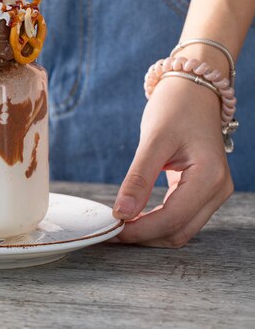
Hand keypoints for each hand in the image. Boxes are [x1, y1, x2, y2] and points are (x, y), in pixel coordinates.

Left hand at [111, 77, 233, 246]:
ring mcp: (212, 192)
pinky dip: (156, 222)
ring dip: (150, 233)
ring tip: (118, 227)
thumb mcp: (153, 141)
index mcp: (209, 177)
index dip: (140, 230)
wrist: (193, 91)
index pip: (172, 219)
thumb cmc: (176, 108)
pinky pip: (180, 217)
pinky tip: (133, 218)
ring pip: (180, 230)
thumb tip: (121, 213)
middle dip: (144, 237)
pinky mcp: (201, 191)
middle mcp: (217, 190)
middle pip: (179, 232)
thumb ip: (138, 179)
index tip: (112, 229)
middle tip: (111, 232)